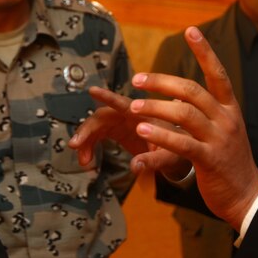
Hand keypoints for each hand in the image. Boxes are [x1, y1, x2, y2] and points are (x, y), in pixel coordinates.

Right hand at [69, 87, 190, 180]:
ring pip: (97, 126)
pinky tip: (88, 161)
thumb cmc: (178, 149)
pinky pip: (98, 135)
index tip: (93, 91)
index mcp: (144, 116)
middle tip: (75, 145)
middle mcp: (130, 115)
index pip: (124, 103)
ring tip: (83, 161)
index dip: (108, 97)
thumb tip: (135, 167)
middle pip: (102, 116)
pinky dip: (90, 147)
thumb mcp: (168, 158)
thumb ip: (152, 161)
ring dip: (86, 141)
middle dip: (86, 129)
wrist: (182, 150)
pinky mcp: (118, 131)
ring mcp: (122, 122)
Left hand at [111, 27, 257, 229]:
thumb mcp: (225, 129)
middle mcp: (226, 119)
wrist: (249, 196)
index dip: (204, 51)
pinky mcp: (210, 160)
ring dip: (155, 107)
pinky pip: (182, 143)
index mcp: (230, 108)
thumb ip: (209, 111)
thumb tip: (183, 93)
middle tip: (137, 79)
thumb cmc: (229, 161)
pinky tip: (142, 131)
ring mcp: (219, 139)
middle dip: (162, 82)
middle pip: (192, 90)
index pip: (218, 73)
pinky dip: (160, 135)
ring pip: (184, 114)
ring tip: (134, 106)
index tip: (191, 30)